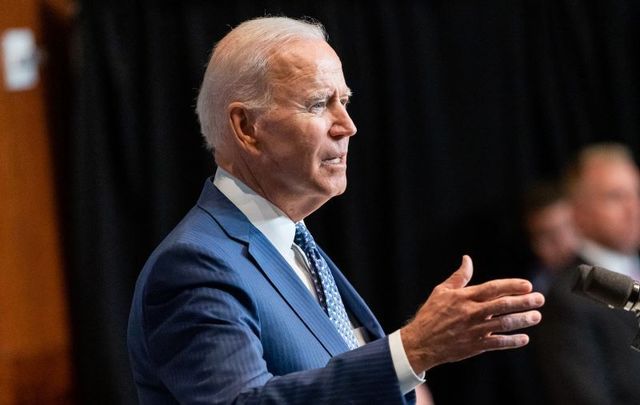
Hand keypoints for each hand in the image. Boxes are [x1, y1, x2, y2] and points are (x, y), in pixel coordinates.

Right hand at [401, 255, 543, 372]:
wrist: (421, 342)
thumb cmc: (431, 314)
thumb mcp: (442, 291)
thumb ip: (459, 277)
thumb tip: (467, 259)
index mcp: (464, 297)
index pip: (492, 289)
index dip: (511, 286)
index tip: (527, 285)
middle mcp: (471, 313)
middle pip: (503, 305)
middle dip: (523, 302)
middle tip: (540, 299)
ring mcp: (475, 330)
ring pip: (504, 324)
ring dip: (522, 320)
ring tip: (536, 316)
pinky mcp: (475, 345)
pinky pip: (498, 343)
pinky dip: (512, 341)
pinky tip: (524, 338)